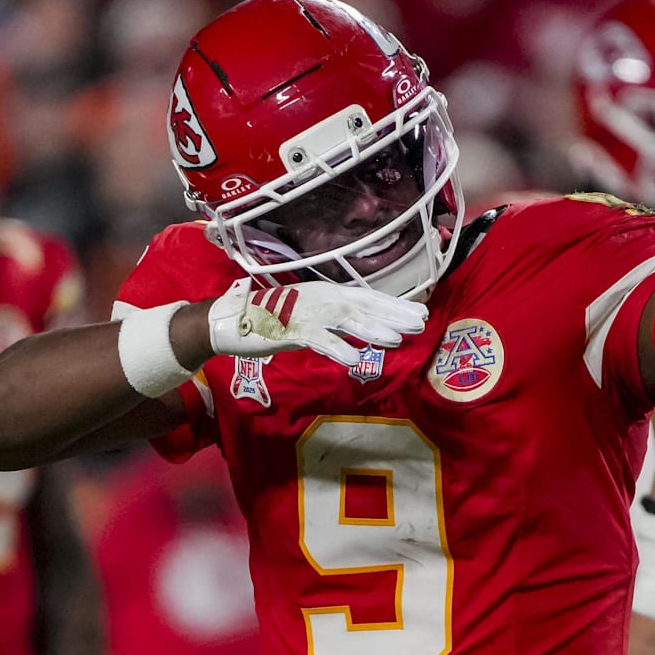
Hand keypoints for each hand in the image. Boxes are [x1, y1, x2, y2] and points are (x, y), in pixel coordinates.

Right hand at [207, 278, 427, 366]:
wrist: (234, 319)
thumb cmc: (274, 319)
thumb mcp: (312, 317)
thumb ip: (336, 323)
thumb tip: (362, 329)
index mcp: (329, 294)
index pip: (369, 297)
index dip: (395, 305)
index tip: (420, 312)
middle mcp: (323, 298)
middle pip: (364, 304)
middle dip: (393, 314)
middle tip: (420, 323)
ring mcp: (308, 313)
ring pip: (346, 319)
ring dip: (371, 329)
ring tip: (396, 339)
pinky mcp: (291, 330)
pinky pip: (318, 341)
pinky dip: (336, 349)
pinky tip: (354, 360)